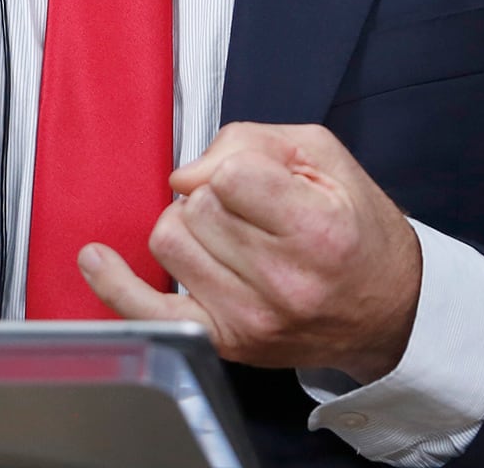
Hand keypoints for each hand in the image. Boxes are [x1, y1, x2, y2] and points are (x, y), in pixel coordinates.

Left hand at [79, 122, 421, 382]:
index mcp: (316, 230)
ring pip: (169, 243)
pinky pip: (149, 311)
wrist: (388, 310)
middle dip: (213, 196)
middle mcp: (283, 283)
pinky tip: (95, 259)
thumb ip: (250, 142)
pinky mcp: (225, 341)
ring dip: (189, 228)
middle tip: (253, 212)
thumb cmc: (355, 229)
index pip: (229, 176)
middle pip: (194, 208)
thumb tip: (186, 170)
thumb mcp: (323, 157)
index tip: (253, 178)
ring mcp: (250, 319)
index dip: (232, 166)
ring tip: (231, 237)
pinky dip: (115, 285)